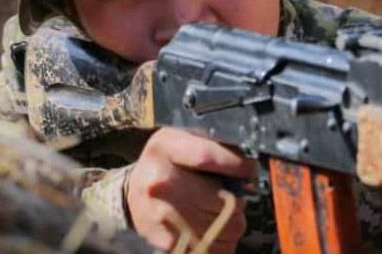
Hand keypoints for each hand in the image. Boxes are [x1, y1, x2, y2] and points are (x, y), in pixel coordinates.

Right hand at [127, 127, 256, 252]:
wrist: (132, 193)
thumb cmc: (164, 162)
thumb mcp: (180, 139)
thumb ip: (211, 144)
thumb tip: (245, 163)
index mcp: (166, 150)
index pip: (208, 157)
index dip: (237, 165)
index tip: (249, 169)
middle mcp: (162, 184)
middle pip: (224, 199)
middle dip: (238, 199)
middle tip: (232, 195)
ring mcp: (165, 217)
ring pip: (227, 227)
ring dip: (233, 221)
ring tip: (221, 211)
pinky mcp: (169, 243)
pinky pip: (215, 248)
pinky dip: (222, 240)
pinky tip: (212, 228)